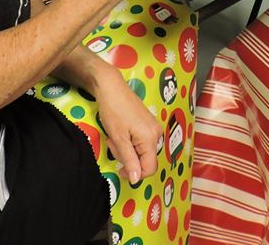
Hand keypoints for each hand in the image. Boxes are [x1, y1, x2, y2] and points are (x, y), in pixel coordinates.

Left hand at [93, 67, 162, 183]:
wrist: (112, 87)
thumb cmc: (114, 112)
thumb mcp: (119, 139)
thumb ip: (129, 160)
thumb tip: (137, 180)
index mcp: (150, 139)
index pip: (149, 168)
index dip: (135, 174)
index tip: (119, 170)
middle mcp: (156, 134)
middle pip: (145, 159)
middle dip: (127, 157)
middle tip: (113, 144)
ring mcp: (153, 127)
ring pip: (142, 151)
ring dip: (127, 149)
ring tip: (115, 136)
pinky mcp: (148, 123)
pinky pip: (141, 141)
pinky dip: (129, 141)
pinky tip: (120, 131)